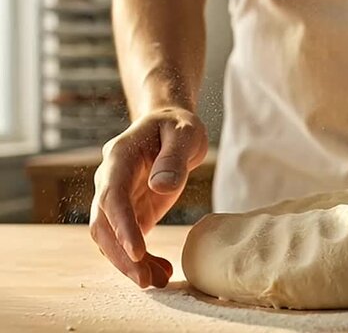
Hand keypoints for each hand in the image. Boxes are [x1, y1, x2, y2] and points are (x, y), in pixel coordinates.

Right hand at [90, 107, 207, 287]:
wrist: (170, 126)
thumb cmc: (177, 127)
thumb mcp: (184, 134)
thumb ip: (174, 159)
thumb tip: (160, 187)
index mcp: (119, 158)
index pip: (112, 196)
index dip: (121, 225)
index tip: (137, 251)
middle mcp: (109, 180)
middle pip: (103, 224)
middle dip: (121, 256)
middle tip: (146, 280)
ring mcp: (116, 198)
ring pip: (110, 238)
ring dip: (128, 263)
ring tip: (158, 281)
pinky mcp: (130, 212)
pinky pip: (126, 241)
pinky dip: (140, 259)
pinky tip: (161, 270)